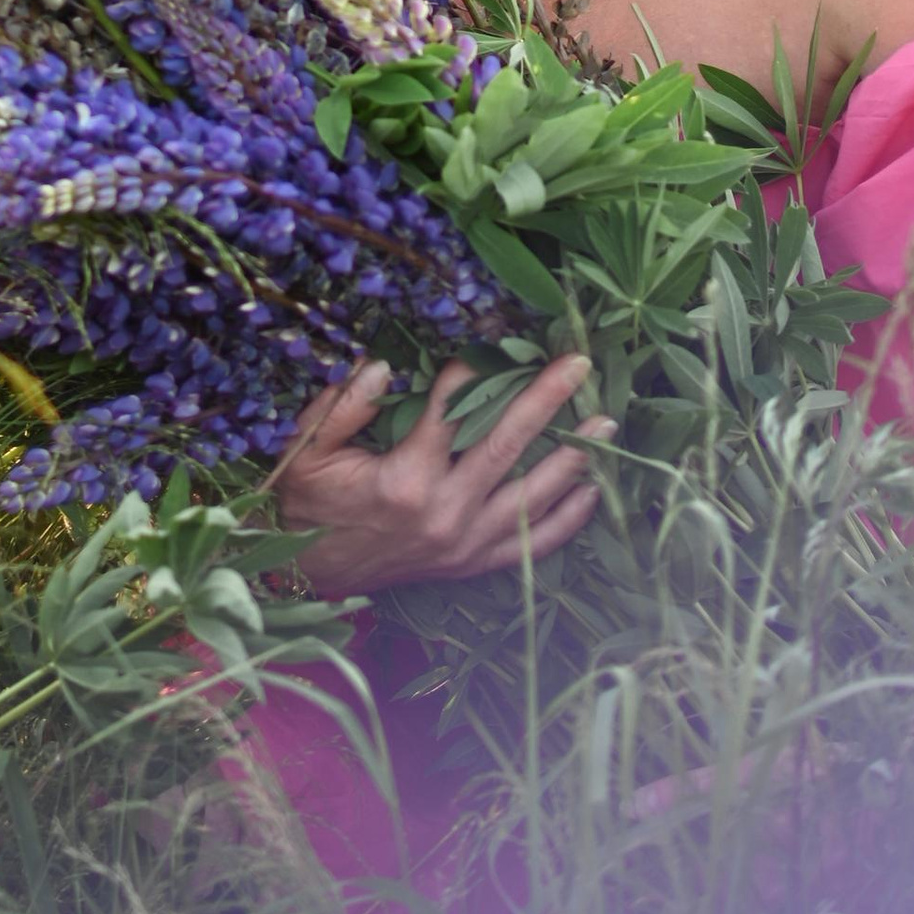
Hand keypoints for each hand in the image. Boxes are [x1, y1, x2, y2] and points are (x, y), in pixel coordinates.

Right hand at [271, 352, 615, 594]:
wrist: (309, 577)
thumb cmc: (307, 505)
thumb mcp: (308, 450)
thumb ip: (343, 406)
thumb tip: (382, 366)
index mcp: (405, 480)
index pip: (451, 410)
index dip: (473, 369)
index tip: (495, 335)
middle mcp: (444, 513)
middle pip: (507, 446)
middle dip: (547, 400)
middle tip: (579, 364)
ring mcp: (465, 544)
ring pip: (533, 497)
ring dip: (574, 457)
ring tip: (607, 423)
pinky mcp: (474, 565)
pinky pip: (533, 545)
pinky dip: (568, 520)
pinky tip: (592, 492)